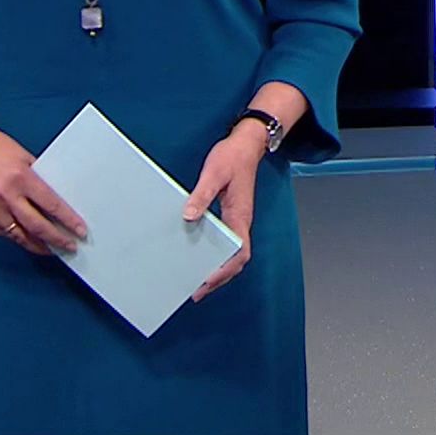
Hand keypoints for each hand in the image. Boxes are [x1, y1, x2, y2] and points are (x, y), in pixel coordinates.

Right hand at [0, 126, 88, 257]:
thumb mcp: (27, 159)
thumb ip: (40, 180)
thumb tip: (58, 201)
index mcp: (22, 178)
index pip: (51, 205)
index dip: (68, 220)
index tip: (80, 230)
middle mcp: (7, 195)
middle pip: (37, 226)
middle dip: (57, 239)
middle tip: (71, 246)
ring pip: (20, 235)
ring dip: (39, 246)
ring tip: (53, 249)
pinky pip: (6, 233)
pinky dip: (20, 239)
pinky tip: (31, 241)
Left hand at [183, 123, 266, 301]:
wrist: (246, 144)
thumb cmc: (233, 157)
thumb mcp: (214, 172)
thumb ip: (202, 196)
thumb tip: (189, 217)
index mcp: (240, 216)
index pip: (239, 253)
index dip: (224, 271)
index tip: (206, 281)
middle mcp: (241, 222)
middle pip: (236, 260)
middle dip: (218, 278)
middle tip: (196, 290)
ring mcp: (237, 219)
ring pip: (232, 253)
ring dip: (217, 269)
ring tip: (197, 280)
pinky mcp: (231, 214)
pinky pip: (226, 241)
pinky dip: (216, 254)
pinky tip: (201, 255)